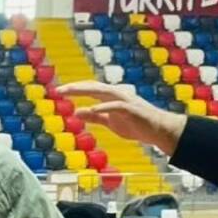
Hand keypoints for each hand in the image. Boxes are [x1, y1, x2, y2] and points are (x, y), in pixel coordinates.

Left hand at [58, 82, 187, 155]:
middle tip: (59, 90)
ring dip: (85, 90)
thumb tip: (77, 112)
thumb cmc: (136, 125)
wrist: (159, 131)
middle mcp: (117, 94)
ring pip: (103, 91)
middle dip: (75, 87)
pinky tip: (93, 108)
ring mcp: (125, 100)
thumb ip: (95, 117)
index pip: (90, 89)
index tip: (59, 91)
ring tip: (70, 92)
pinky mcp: (132, 109)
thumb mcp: (111, 122)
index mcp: (111, 97)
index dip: (75, 89)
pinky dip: (104, 106)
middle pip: (93, 86)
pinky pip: (116, 106)